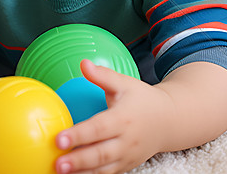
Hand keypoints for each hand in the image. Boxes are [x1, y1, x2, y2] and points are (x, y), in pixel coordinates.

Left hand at [53, 60, 172, 173]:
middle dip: (77, 160)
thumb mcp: (125, 83)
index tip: (58, 139)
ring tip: (60, 172)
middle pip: (100, 153)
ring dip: (81, 172)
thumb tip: (83, 63)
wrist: (169, 120)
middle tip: (57, 163)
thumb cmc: (143, 99)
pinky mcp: (126, 166)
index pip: (98, 128)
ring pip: (103, 168)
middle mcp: (126, 141)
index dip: (78, 135)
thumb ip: (103, 75)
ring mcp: (127, 156)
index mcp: (123, 118)